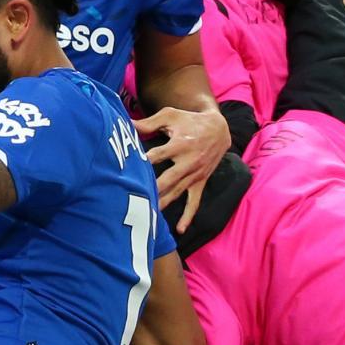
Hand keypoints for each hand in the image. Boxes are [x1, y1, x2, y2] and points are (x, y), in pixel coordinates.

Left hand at [135, 104, 230, 231]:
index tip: (126, 171)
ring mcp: (195, 174)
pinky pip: (194, 202)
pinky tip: (180, 229)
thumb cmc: (190, 120)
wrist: (220, 129)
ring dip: (162, 204)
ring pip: (176, 193)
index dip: (141, 162)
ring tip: (147, 216)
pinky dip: (188, 216)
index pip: (156, 155)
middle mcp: (188, 162)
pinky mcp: (200, 182)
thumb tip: (124, 122)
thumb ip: (147, 122)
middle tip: (133, 200)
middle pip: (166, 179)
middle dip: (151, 190)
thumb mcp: (170, 115)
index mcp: (179, 145)